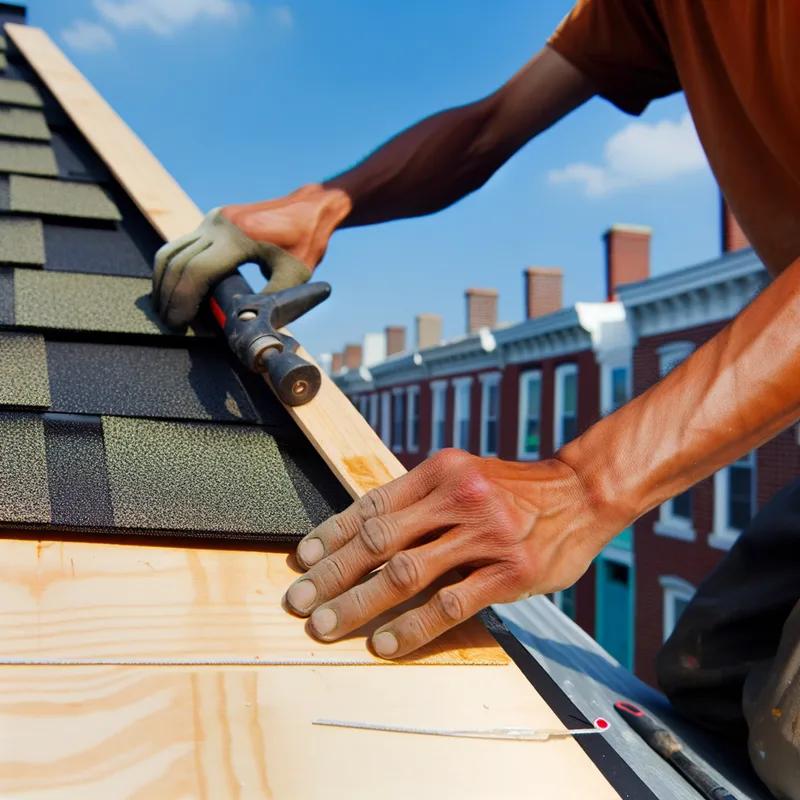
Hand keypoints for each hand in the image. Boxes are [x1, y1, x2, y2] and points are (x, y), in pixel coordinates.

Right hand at [152, 184, 349, 327]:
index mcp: (238, 238)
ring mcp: (211, 220)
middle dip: (169, 297)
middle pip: (177, 263)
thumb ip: (272, 299)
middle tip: (169, 323)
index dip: (183, 300)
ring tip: (166, 309)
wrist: (309, 208)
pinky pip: (182, 246)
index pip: (197, 271)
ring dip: (163, 282)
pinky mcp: (211, 222)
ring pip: (171, 251)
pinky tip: (174, 289)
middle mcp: (218, 225)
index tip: (179, 323)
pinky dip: (173, 268)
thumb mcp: (296, 274)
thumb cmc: (306, 241)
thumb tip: (245, 324)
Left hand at [284, 449, 623, 658]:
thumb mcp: (465, 476)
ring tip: (327, 625)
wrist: (581, 493)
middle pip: (379, 540)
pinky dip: (413, 627)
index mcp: (440, 472)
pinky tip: (386, 643)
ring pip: (405, 573)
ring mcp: (484, 535)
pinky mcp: (510, 571)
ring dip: (359, 603)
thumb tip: (366, 533)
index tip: (303, 557)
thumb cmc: (514, 490)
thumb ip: (422, 500)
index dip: (332, 532)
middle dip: (332, 572)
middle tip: (299, 599)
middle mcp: (457, 498)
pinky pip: (450, 603)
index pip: (373, 504)